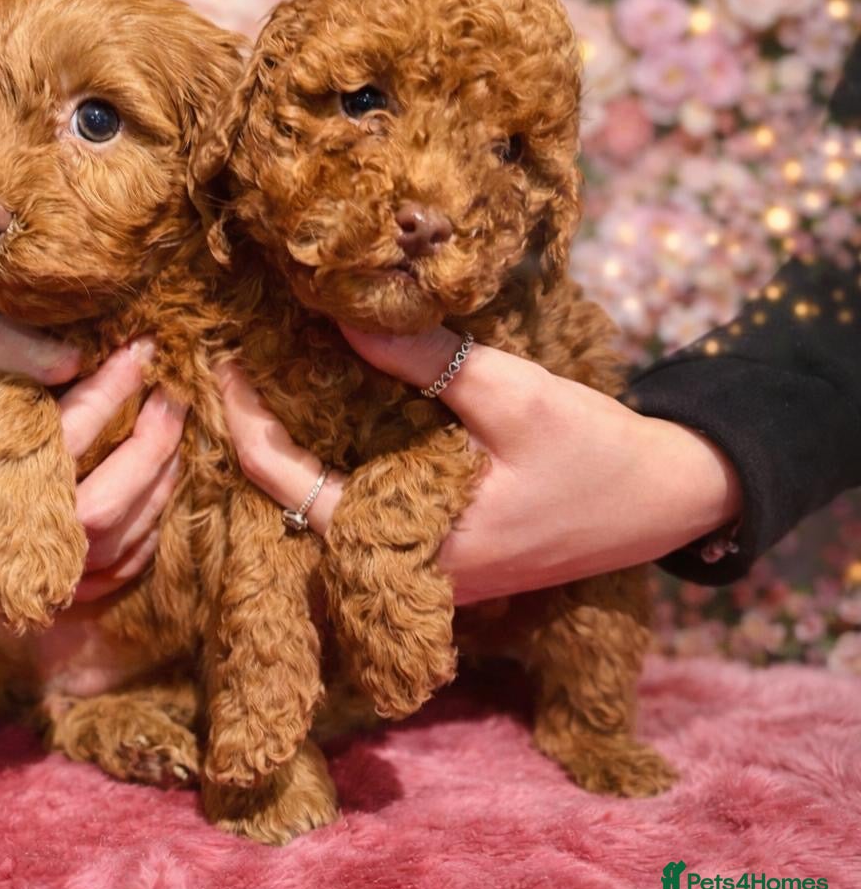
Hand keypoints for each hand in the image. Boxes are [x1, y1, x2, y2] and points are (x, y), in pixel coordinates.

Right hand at [0, 307, 185, 600]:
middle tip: (172, 394)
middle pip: (93, 514)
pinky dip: (149, 522)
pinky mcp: (39, 568)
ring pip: (111, 547)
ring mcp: (15, 559)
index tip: (137, 354)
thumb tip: (74, 361)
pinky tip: (161, 470)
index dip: (103, 400)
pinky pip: (113, 568)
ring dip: (157, 484)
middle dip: (148, 451)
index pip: (50, 447)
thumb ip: (2, 344)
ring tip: (172, 422)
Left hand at [220, 328, 742, 604]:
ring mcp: (416, 568)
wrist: (664, 498)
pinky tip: (319, 412)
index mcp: (411, 548)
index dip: (247, 424)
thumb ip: (428, 362)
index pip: (291, 487)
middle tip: (231, 367)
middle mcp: (401, 571)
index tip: (224, 364)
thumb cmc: (594, 452)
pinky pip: (356, 508)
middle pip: (293, 506)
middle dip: (255, 439)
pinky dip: (329, 460)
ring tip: (260, 383)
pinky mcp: (433, 550)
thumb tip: (341, 317)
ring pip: (321, 512)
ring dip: (289, 450)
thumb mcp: (514, 396)